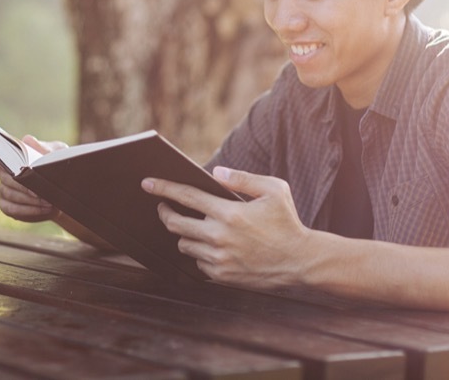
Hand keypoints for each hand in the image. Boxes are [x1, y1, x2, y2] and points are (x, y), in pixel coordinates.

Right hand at [0, 135, 67, 222]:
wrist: (65, 192)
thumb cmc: (58, 167)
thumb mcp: (58, 154)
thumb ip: (44, 148)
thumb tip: (28, 140)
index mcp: (13, 156)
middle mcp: (4, 173)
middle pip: (6, 177)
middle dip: (24, 185)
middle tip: (40, 190)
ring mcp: (4, 190)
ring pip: (9, 193)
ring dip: (28, 199)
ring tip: (47, 200)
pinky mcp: (8, 207)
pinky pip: (11, 209)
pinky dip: (27, 210)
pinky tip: (42, 209)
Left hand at [142, 166, 311, 287]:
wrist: (301, 261)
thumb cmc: (287, 221)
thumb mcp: (273, 189)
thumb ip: (242, 178)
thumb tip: (214, 172)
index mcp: (230, 213)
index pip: (186, 197)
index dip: (164, 188)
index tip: (147, 183)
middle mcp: (220, 237)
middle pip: (175, 224)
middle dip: (165, 212)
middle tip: (163, 207)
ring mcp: (219, 259)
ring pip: (184, 245)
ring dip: (184, 234)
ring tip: (193, 227)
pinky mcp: (222, 276)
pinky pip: (198, 263)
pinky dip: (199, 253)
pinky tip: (211, 245)